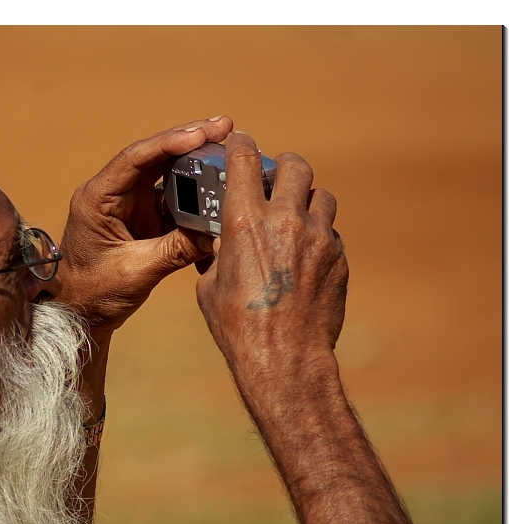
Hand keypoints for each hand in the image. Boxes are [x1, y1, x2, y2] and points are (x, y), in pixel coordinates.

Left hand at [58, 116, 233, 331]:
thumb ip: (175, 251)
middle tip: (224, 125)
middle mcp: (113, 192)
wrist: (81, 312)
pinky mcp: (144, 217)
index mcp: (98, 198)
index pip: (135, 158)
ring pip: (166, 173)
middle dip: (189, 140)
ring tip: (228, 150)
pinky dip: (196, 193)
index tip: (201, 133)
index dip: (169, 142)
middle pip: (154, 156)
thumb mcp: (136, 272)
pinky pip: (173, 197)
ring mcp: (130, 202)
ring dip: (196, 163)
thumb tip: (216, 234)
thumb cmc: (94, 292)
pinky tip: (219, 186)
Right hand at [196, 132, 347, 382]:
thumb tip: (220, 242)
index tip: (239, 142)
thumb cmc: (237, 325)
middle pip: (295, 166)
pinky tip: (303, 256)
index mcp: (245, 222)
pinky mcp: (338, 259)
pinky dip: (316, 235)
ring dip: (306, 200)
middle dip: (283, 167)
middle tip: (275, 178)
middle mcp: (285, 221)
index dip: (240, 144)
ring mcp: (318, 238)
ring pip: (320, 197)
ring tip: (293, 218)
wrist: (284, 358)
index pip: (244, 159)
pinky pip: (330, 233)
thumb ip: (219, 252)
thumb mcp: (210, 284)